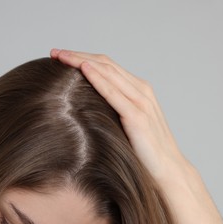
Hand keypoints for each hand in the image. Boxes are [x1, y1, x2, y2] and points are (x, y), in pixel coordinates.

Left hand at [50, 49, 192, 181]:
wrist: (168, 170)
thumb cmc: (144, 150)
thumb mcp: (126, 124)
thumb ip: (112, 110)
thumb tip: (83, 105)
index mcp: (138, 90)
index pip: (107, 66)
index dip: (82, 57)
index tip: (60, 56)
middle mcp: (141, 90)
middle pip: (105, 64)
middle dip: (77, 55)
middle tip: (54, 52)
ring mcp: (141, 102)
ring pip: (108, 73)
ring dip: (82, 62)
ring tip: (61, 57)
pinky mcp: (138, 117)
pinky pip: (114, 93)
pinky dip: (98, 79)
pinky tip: (83, 70)